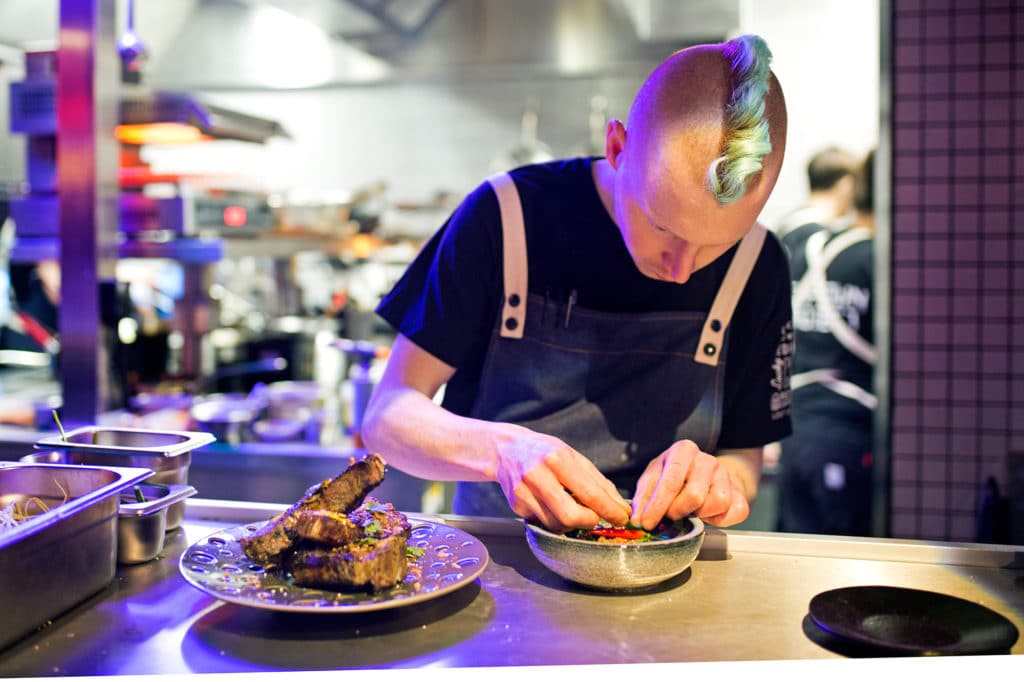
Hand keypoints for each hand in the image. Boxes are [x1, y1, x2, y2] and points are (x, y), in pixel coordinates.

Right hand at [494, 425, 630, 532]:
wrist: (506, 450)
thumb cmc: (546, 452)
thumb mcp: (574, 457)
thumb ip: (598, 482)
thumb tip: (620, 507)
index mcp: (557, 459)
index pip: (589, 493)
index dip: (610, 510)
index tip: (622, 518)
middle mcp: (537, 476)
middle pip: (570, 515)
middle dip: (590, 521)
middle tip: (596, 517)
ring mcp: (524, 493)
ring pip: (557, 525)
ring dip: (573, 523)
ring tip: (574, 508)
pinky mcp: (516, 506)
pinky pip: (544, 524)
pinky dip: (557, 521)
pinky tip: (556, 507)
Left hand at [630, 440, 749, 528]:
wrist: (705, 475)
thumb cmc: (674, 476)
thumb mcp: (654, 478)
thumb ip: (644, 497)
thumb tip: (637, 519)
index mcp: (684, 451)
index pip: (670, 482)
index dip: (656, 506)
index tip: (646, 523)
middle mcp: (708, 460)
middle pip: (694, 496)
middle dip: (677, 511)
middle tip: (670, 515)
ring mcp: (726, 475)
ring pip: (716, 504)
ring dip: (699, 514)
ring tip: (690, 510)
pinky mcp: (740, 493)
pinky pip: (733, 513)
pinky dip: (718, 520)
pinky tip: (707, 514)